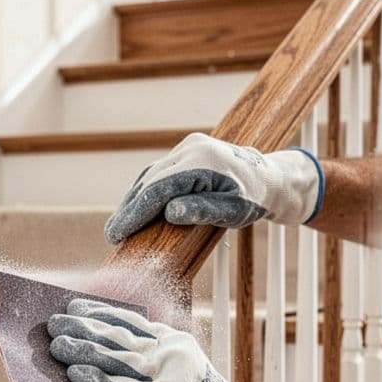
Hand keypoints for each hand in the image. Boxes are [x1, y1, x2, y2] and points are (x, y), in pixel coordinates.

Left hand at [47, 298, 297, 381]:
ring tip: (56, 345)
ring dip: (82, 351)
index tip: (75, 307)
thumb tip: (98, 350)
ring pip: (116, 359)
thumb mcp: (177, 370)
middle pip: (118, 337)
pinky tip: (74, 374)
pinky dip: (95, 381)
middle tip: (55, 322)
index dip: (100, 312)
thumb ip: (148, 358)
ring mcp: (168, 377)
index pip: (131, 320)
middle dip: (84, 328)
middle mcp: (172, 353)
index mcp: (174, 340)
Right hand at [104, 132, 323, 243]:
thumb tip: (169, 213)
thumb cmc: (254, 198)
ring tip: (120, 225)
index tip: (118, 233)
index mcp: (202, 161)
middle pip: (149, 180)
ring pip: (151, 175)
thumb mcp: (232, 211)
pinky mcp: (186, 151)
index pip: (158, 189)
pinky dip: (146, 191)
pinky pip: (160, 172)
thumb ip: (202, 210)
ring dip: (134, 200)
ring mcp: (187, 147)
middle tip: (112, 234)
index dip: (135, 212)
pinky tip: (136, 208)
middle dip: (129, 209)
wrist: (269, 178)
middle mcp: (191, 148)